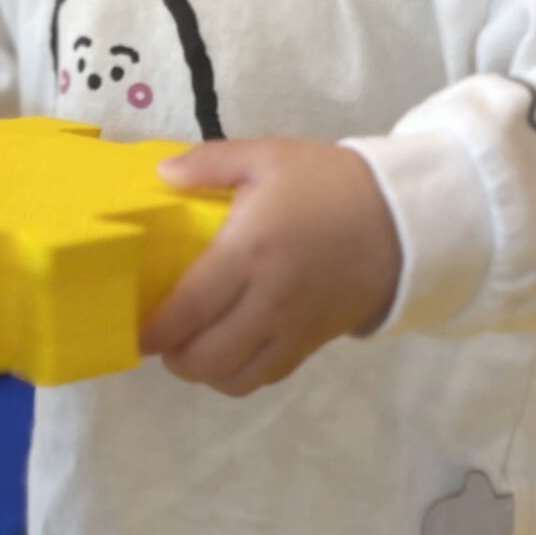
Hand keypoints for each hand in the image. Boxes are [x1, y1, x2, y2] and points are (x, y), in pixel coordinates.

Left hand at [141, 138, 401, 397]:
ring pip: (236, 378)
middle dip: (174, 358)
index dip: (155, 331)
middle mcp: (268, 300)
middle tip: (162, 340)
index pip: (189, 309)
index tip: (135, 332)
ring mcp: (293, 328)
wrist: (401, 217)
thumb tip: (162, 173)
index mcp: (250, 251)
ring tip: (193, 349)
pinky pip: (267, 376)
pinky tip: (231, 351)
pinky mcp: (313, 343)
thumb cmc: (328, 183)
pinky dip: (240, 375)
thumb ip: (210, 162)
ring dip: (206, 373)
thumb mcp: (269, 156)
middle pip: (207, 357)